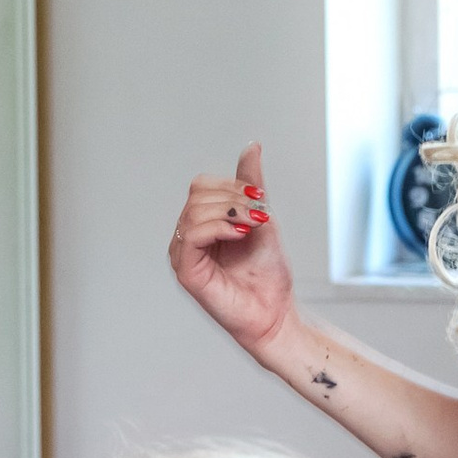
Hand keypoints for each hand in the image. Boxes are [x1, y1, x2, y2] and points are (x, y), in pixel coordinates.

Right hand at [170, 142, 297, 357]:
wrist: (274, 311)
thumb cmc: (266, 273)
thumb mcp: (262, 217)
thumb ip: (251, 185)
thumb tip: (252, 146)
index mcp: (200, 224)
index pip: (201, 186)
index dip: (231, 185)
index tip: (260, 197)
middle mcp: (186, 238)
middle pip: (196, 195)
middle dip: (233, 198)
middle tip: (260, 215)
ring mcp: (183, 255)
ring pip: (194, 212)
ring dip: (230, 212)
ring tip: (253, 227)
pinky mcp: (186, 272)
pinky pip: (192, 236)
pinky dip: (218, 228)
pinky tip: (239, 235)